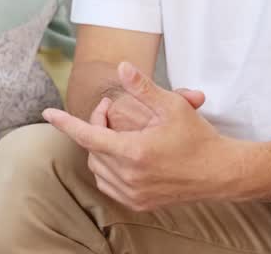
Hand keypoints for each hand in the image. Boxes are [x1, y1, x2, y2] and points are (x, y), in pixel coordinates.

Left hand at [45, 62, 237, 211]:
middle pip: (92, 148)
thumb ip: (143, 87)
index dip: (65, 122)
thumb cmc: (198, 137)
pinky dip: (107, 167)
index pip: (87, 136)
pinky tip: (123, 154)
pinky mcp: (139, 203)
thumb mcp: (172, 106)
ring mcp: (133, 193)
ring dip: (100, 147)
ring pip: (98, 167)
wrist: (222, 173)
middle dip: (95, 126)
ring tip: (120, 132)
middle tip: (112, 111)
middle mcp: (130, 177)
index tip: (47, 113)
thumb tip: (122, 66)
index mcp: (133, 152)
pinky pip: (108, 184)